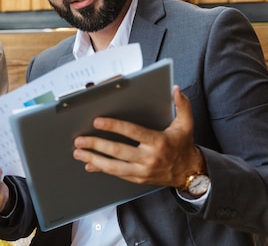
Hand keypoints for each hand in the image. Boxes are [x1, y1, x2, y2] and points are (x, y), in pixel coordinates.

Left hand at [72, 85, 204, 187]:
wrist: (189, 173)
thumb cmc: (183, 145)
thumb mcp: (187, 124)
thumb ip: (182, 105)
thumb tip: (175, 89)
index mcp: (158, 141)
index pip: (132, 132)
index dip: (114, 127)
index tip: (98, 122)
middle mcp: (149, 158)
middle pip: (118, 151)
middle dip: (96, 145)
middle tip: (80, 140)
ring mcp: (143, 171)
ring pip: (114, 166)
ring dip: (94, 159)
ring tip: (78, 153)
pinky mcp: (138, 179)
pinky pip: (117, 174)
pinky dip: (101, 170)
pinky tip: (89, 165)